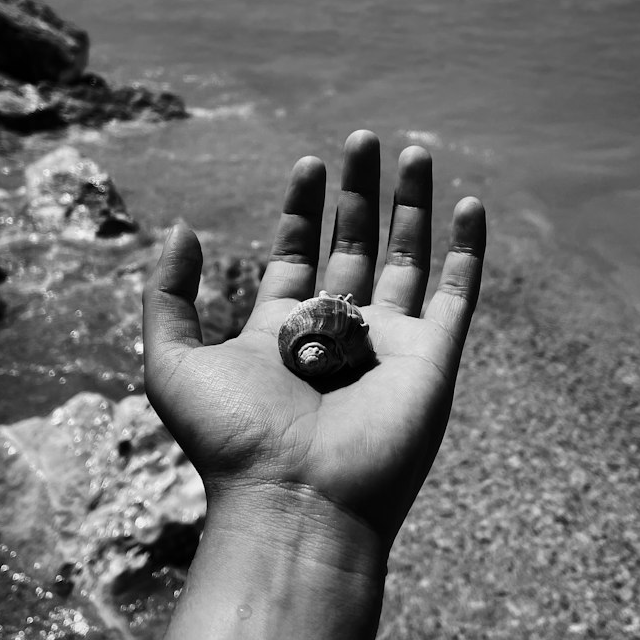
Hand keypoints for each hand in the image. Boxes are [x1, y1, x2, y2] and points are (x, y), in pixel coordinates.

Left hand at [143, 129, 485, 559]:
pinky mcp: (431, 358)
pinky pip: (457, 294)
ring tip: (413, 152)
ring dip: (412, 205)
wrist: (294, 500)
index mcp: (283, 330)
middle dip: (359, 192)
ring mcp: (389, 344)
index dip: (304, 209)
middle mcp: (339, 332)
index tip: (309, 163)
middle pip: (355, 244)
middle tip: (363, 139)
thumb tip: (182, 228)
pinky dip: (468, 250)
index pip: (300, 254)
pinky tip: (470, 205)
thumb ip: (169, 293)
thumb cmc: (230, 440)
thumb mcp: (174, 360)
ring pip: (409, 258)